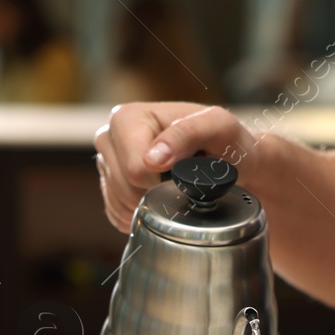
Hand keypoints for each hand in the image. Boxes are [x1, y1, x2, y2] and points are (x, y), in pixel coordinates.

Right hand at [93, 102, 258, 231]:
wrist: (227, 162)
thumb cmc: (223, 142)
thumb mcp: (218, 127)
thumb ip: (187, 133)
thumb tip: (152, 158)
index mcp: (127, 118)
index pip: (134, 169)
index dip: (162, 182)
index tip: (183, 177)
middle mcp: (110, 137)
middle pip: (124, 188)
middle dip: (156, 194)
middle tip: (181, 184)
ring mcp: (107, 164)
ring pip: (121, 204)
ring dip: (150, 205)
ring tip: (173, 189)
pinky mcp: (109, 188)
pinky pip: (118, 215)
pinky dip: (142, 215)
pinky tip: (161, 199)